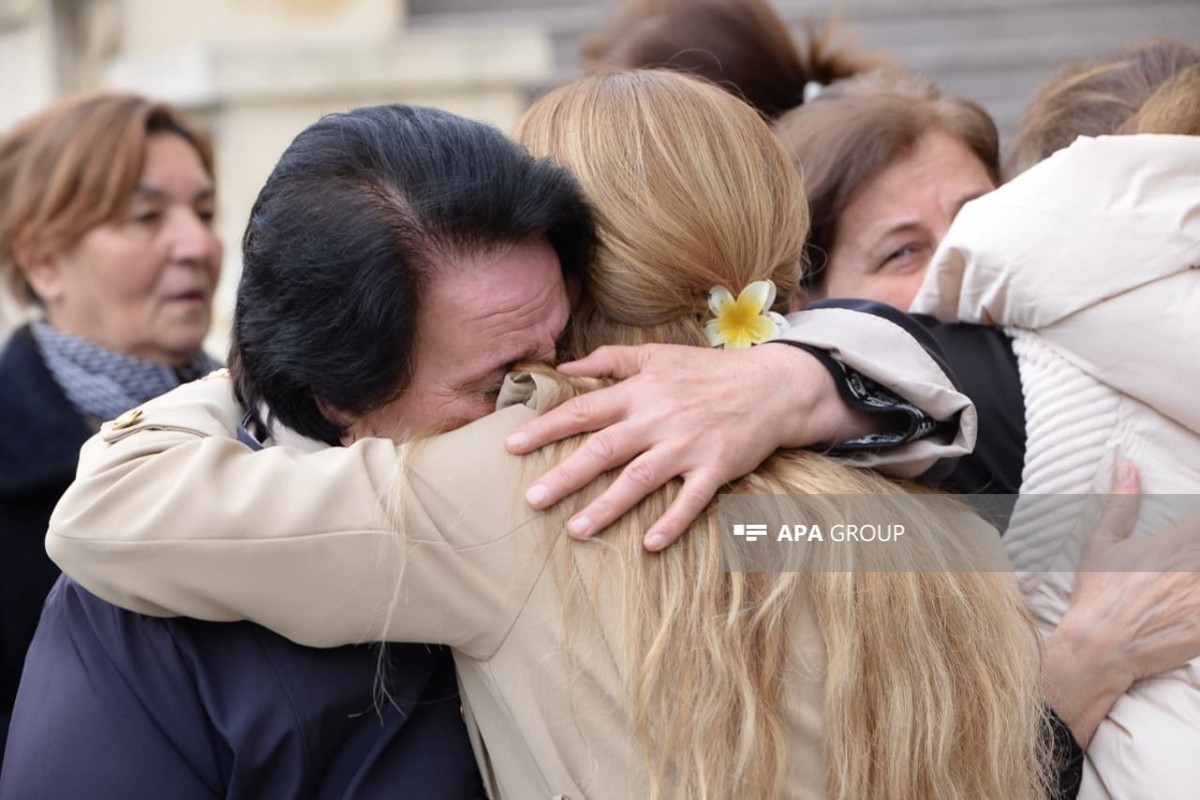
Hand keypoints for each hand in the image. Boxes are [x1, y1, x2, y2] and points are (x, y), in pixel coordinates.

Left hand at [505, 342, 874, 550]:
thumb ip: (609, 360)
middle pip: (603, 449)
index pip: (583, 410)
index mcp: (640, 391)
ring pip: (639, 479)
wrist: (771, 386)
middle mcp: (658, 418)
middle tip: (531, 500)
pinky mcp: (716, 467)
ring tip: (575, 530)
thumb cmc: (709, 371)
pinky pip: (691, 500)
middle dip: (565, 476)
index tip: (511, 446)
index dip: (546, 427)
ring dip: (606, 507)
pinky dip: (671, 522)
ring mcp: (687, 445)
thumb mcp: (658, 354)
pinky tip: (648, 545)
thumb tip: (564, 366)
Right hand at [1041, 460, 1199, 745]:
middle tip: (1188, 563)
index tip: (1194, 533)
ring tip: (1191, 584)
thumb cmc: (1099, 593)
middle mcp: (1196, 567)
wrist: (1100, 647)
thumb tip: (1126, 463)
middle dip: (1199, 551)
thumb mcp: (1103, 542)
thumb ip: (1122, 502)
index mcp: (1180, 542)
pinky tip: (1193, 604)